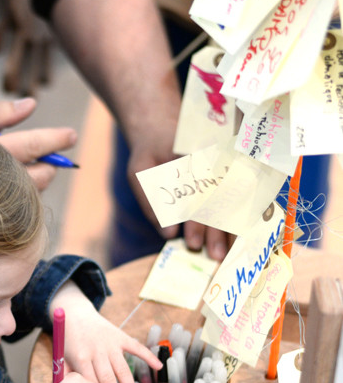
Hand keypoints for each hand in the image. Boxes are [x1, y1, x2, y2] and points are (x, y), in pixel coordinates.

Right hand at [0, 97, 77, 190]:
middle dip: (49, 166)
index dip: (52, 141)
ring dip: (38, 181)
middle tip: (55, 158)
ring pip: (28, 194)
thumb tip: (31, 104)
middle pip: (36, 176)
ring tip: (38, 170)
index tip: (70, 136)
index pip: (29, 146)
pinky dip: (22, 195)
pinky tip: (14, 187)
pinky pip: (16, 207)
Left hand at [49, 282, 160, 382]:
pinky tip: (158, 367)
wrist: (76, 315)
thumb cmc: (69, 341)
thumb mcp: (63, 358)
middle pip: (108, 378)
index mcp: (81, 357)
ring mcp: (110, 343)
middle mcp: (97, 350)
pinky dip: (148, 356)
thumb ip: (66, 377)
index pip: (92, 382)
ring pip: (123, 369)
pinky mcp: (121, 336)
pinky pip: (137, 347)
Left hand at [127, 138, 231, 261]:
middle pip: (217, 202)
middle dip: (217, 231)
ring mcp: (224, 165)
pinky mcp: (231, 171)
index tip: (192, 243)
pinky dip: (241, 218)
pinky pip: (240, 196)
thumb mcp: (139, 172)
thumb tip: (168, 234)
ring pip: (232, 201)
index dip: (195, 222)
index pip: (194, 196)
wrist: (165, 126)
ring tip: (228, 254)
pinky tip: (242, 238)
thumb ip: (150, 202)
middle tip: (215, 257)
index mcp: (188, 159)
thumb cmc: (150, 153)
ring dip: (231, 229)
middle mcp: (211, 161)